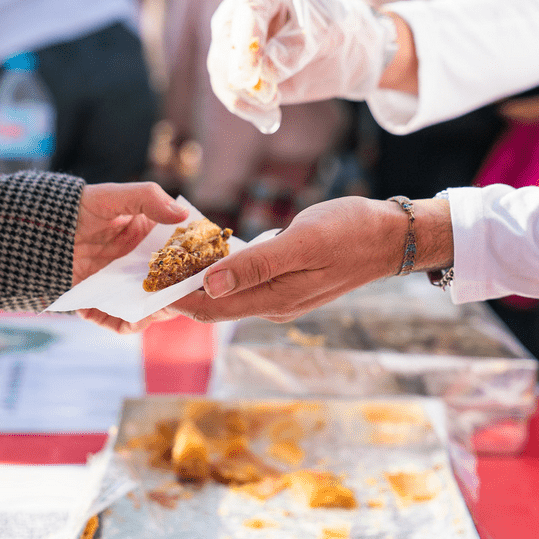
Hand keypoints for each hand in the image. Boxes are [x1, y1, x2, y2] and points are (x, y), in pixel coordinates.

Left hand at [72, 182, 189, 330]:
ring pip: (148, 308)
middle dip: (174, 297)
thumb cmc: (77, 207)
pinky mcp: (102, 302)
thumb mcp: (113, 196)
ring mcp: (122, 285)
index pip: (182, 256)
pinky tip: (117, 315)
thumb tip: (183, 213)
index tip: (197, 275)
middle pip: (169, 288)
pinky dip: (122, 323)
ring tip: (147, 311)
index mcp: (151, 238)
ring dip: (150, 313)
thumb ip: (148, 198)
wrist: (33, 230)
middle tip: (174, 300)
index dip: (192, 268)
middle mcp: (140, 264)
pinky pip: (119, 322)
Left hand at [170, 196, 453, 322]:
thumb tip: (209, 285)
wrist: (393, 237)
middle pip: (216, 306)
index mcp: (275, 299)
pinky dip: (223, 275)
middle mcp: (276, 305)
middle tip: (147, 273)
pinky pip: (246, 285)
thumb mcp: (302, 241)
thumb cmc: (350, 231)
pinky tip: (210, 258)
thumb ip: (255, 265)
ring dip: (200, 284)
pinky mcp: (291, 283)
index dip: (176, 298)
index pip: (212, 307)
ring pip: (230, 296)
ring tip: (168, 265)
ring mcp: (284, 297)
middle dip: (181, 293)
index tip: (145, 284)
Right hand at [207, 0, 393, 132]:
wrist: (349, 52)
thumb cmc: (340, 31)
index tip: (248, 76)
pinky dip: (246, 107)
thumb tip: (260, 72)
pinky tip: (268, 119)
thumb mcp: (325, 35)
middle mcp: (244, 13)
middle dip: (239, 76)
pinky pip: (231, 91)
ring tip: (270, 112)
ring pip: (221, 71)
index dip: (244, 44)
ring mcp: (238, 43)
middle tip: (266, 99)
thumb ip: (292, 51)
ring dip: (242, 97)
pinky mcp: (241, 71)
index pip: (247, 13)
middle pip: (224, 43)